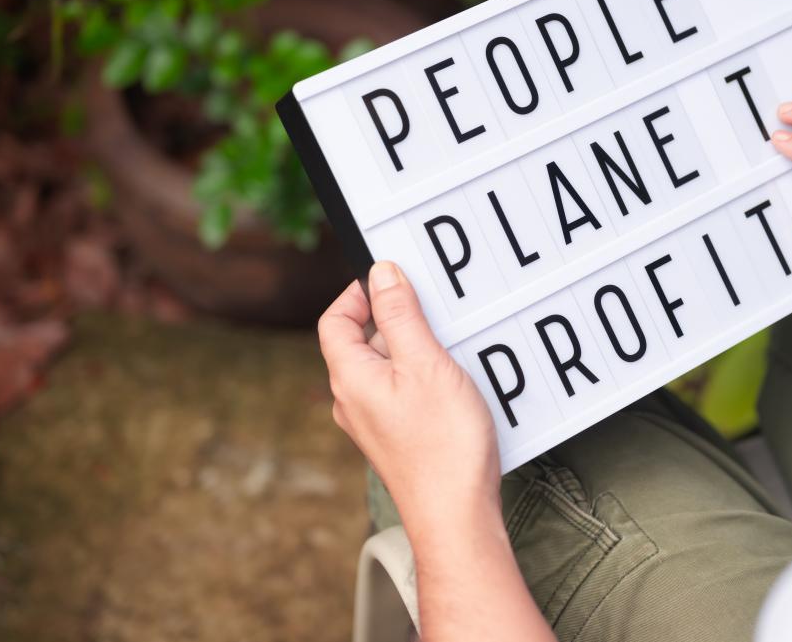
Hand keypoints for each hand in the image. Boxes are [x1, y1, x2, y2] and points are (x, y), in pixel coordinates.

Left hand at [318, 261, 500, 537]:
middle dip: (394, 319)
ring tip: (449, 347)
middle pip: (361, 341)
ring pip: (385, 367)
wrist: (457, 517)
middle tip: (430, 309)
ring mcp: (373, 423)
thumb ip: (400, 316)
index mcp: (349, 378)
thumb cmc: (442, 446)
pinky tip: (454, 382)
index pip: (334, 320)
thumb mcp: (425, 364)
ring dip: (414, 349)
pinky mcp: (396, 438)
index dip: (357, 293)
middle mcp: (353, 401)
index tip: (390, 278)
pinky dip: (423, 376)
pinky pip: (401, 392)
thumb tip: (381, 273)